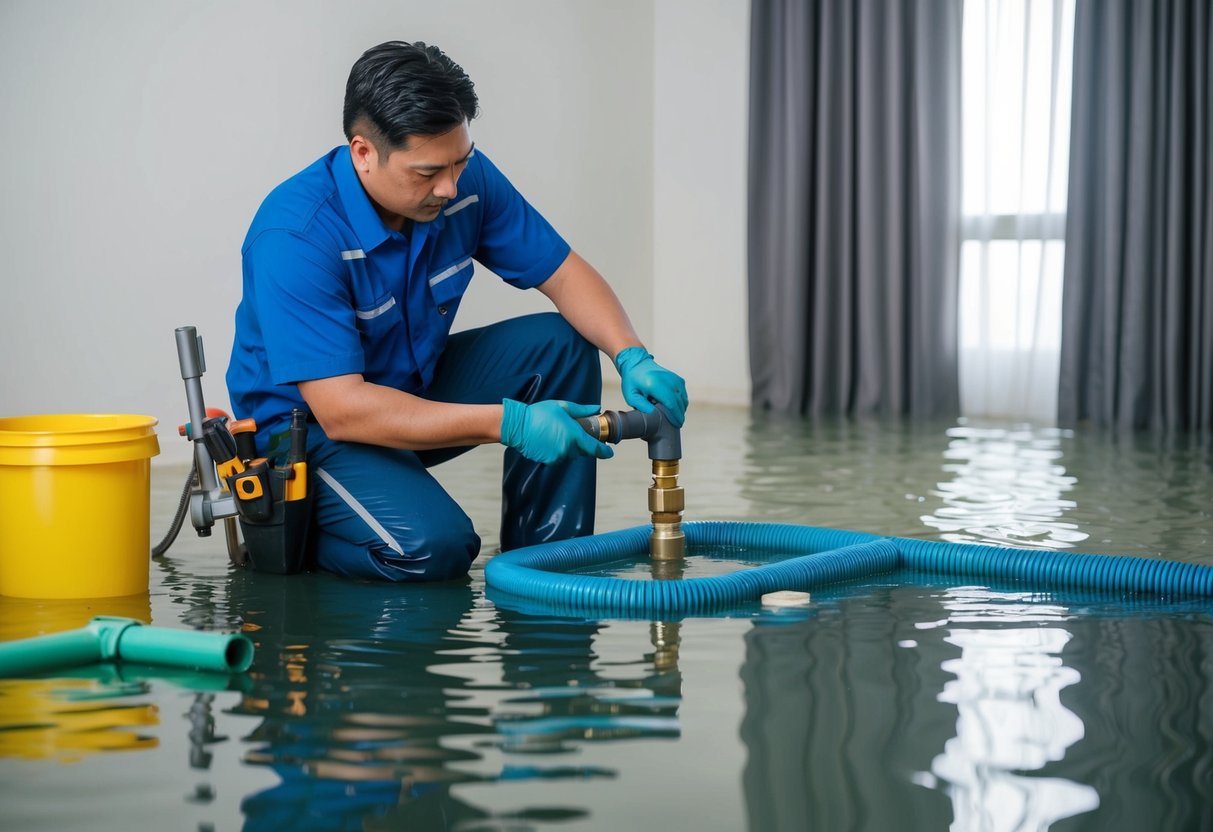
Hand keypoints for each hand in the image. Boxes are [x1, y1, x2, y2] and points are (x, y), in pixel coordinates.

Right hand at [500, 399, 614, 464]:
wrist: (518, 426)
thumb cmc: (539, 413)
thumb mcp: (562, 407)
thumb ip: (582, 410)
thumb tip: (597, 408)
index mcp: (574, 435)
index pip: (595, 448)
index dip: (604, 452)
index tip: (609, 453)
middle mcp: (567, 449)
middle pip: (582, 451)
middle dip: (582, 444)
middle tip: (574, 432)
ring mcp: (558, 456)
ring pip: (570, 454)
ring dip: (569, 447)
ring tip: (557, 433)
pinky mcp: (548, 461)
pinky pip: (559, 457)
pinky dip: (558, 451)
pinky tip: (549, 440)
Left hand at [614, 346, 688, 426]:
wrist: (636, 363)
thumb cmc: (632, 381)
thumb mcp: (631, 395)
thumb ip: (641, 406)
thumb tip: (654, 414)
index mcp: (655, 384)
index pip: (670, 403)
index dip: (675, 416)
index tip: (677, 425)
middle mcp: (667, 380)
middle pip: (679, 401)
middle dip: (680, 414)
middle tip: (678, 424)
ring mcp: (674, 378)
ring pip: (683, 397)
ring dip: (682, 408)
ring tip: (677, 417)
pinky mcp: (676, 377)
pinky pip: (683, 392)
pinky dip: (682, 401)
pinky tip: (677, 407)